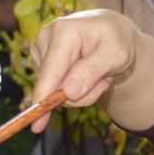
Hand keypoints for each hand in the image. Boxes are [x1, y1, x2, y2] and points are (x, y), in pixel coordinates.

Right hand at [28, 9, 142, 132]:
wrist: (111, 32)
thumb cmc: (117, 41)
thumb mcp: (117, 54)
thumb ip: (93, 70)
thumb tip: (68, 92)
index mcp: (65, 32)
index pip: (51, 71)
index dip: (44, 97)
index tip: (36, 123)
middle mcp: (46, 38)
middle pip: (54, 87)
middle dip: (82, 94)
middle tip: (105, 80)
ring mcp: (40, 49)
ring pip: (55, 91)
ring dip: (81, 91)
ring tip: (98, 72)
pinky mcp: (40, 60)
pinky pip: (54, 89)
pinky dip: (73, 89)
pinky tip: (86, 73)